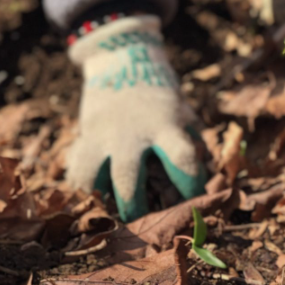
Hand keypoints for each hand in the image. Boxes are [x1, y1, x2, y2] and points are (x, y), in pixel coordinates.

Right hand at [65, 15, 205, 220]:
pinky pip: (77, 170)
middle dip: (134, 206)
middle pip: (128, 177)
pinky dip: (83, 189)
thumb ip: (193, 144)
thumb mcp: (184, 114)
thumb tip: (208, 181)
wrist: (124, 63)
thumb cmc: (162, 99)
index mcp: (165, 126)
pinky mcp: (85, 136)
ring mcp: (104, 136)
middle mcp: (132, 133)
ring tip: (110, 215)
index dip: (190, 184)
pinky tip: (93, 200)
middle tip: (141, 222)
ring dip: (101, 200)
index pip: (182, 159)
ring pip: (93, 176)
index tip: (193, 199)